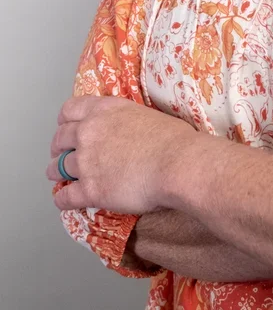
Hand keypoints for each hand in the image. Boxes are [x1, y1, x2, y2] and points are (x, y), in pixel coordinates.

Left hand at [47, 95, 196, 214]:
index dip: (65, 120)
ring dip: (56, 173)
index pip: (70, 109)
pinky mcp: (90, 190)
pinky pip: (64, 197)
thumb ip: (125, 121)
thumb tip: (126, 131)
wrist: (178, 163)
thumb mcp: (145, 114)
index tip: (66, 126)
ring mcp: (86, 161)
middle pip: (60, 138)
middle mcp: (89, 132)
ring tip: (60, 178)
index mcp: (104, 109)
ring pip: (57, 167)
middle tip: (62, 154)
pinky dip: (62, 199)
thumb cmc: (173, 138)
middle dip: (58, 147)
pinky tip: (64, 200)